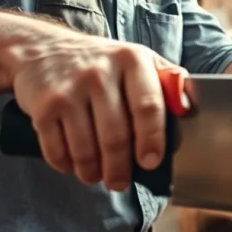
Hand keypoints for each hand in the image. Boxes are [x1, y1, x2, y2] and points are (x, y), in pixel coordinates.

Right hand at [12, 34, 179, 191]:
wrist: (41, 49)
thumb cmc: (99, 63)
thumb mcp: (136, 60)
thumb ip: (167, 81)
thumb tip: (191, 107)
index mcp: (131, 60)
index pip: (148, 106)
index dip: (152, 140)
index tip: (150, 162)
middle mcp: (100, 72)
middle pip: (116, 136)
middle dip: (119, 169)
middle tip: (120, 182)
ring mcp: (69, 89)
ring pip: (86, 150)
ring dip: (92, 173)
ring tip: (96, 175)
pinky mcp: (44, 107)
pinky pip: (57, 151)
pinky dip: (67, 166)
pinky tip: (72, 164)